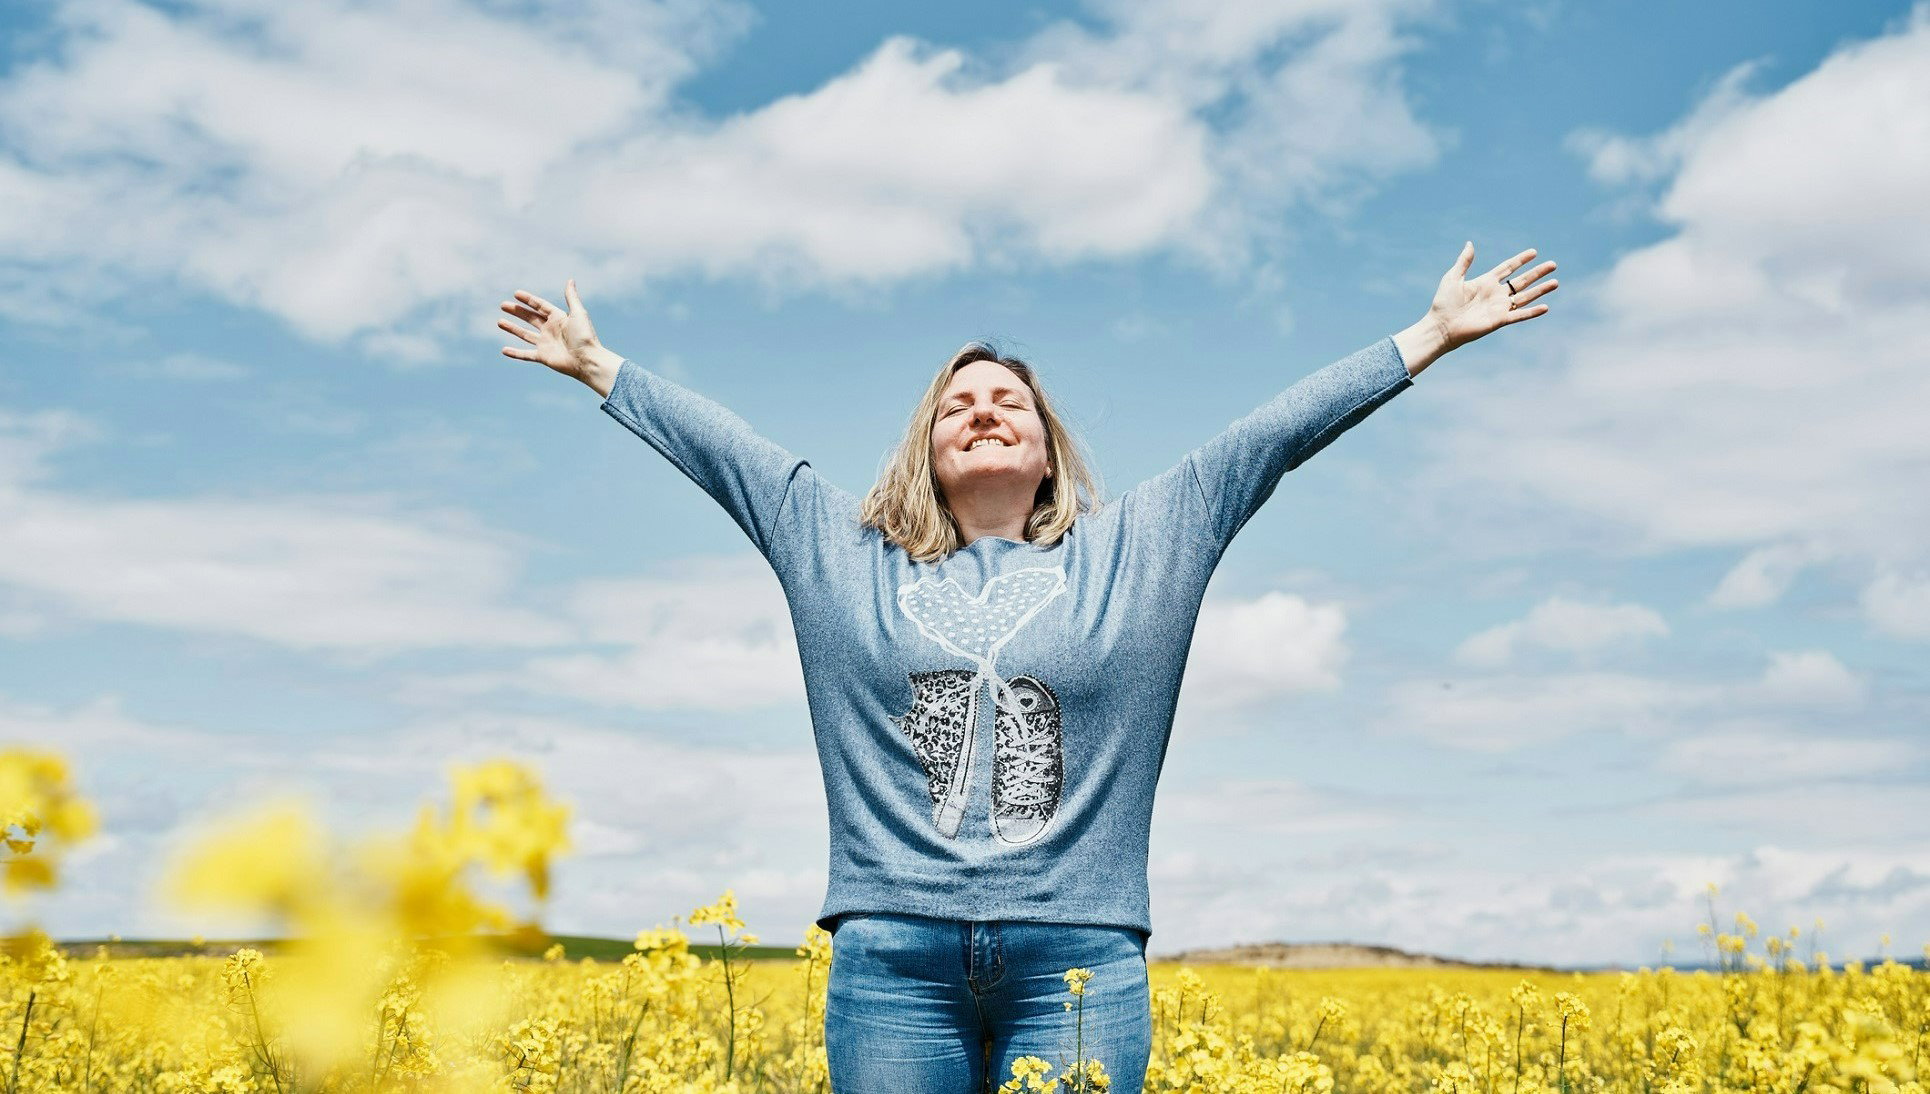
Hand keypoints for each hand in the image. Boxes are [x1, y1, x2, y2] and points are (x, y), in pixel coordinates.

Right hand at [499, 280, 619, 389]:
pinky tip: (504, 350)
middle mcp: (551, 330)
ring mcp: (546, 344)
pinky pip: (526, 354)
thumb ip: (571, 297)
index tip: (516, 293)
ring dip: (512, 328)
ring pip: (525, 334)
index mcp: (558, 318)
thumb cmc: (585, 336)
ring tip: (499, 322)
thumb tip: (570, 280)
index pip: (540, 306)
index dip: (528, 299)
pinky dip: (515, 353)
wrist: (587, 360)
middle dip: (517, 311)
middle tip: (503, 305)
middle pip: (530, 318)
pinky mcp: (543, 357)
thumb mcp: (578, 313)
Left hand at [1426, 243, 1557, 352]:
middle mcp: (1495, 294)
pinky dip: (1532, 312)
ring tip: (1556, 282)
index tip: (1534, 252)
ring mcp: (1498, 307)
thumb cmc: (1443, 303)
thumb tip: (1470, 243)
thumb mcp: (1453, 277)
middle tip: (1553, 264)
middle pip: (1522, 281)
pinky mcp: (1499, 320)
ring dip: (1540, 290)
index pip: (1508, 268)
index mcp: (1486, 282)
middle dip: (1537, 273)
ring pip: (1525, 297)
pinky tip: (1545, 307)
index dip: (1520, 260)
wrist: (1441, 326)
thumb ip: (1464, 262)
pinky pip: (1519, 315)